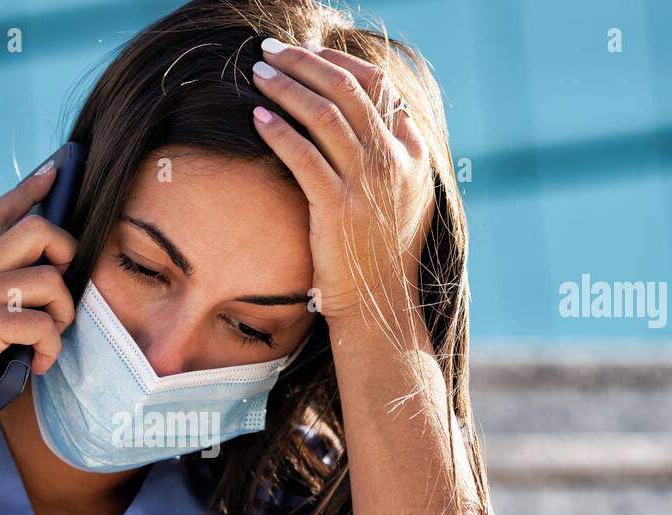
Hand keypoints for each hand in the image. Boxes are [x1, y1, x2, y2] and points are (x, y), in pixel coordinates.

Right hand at [0, 162, 76, 448]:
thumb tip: (38, 284)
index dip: (29, 189)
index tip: (54, 172)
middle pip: (35, 228)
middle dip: (64, 251)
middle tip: (61, 284)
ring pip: (48, 279)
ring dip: (63, 313)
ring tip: (49, 339)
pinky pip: (43, 324)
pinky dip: (50, 348)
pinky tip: (38, 364)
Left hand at [250, 38, 435, 328]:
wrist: (379, 306)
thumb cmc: (382, 255)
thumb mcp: (405, 198)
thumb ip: (397, 156)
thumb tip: (380, 117)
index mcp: (413, 153)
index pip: (377, 86)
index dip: (339, 64)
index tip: (309, 54)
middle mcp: (394, 161)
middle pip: (347, 90)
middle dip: (305, 63)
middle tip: (271, 51)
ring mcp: (368, 183)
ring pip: (323, 114)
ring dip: (287, 87)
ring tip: (258, 74)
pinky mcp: (338, 207)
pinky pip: (303, 155)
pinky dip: (278, 130)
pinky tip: (257, 117)